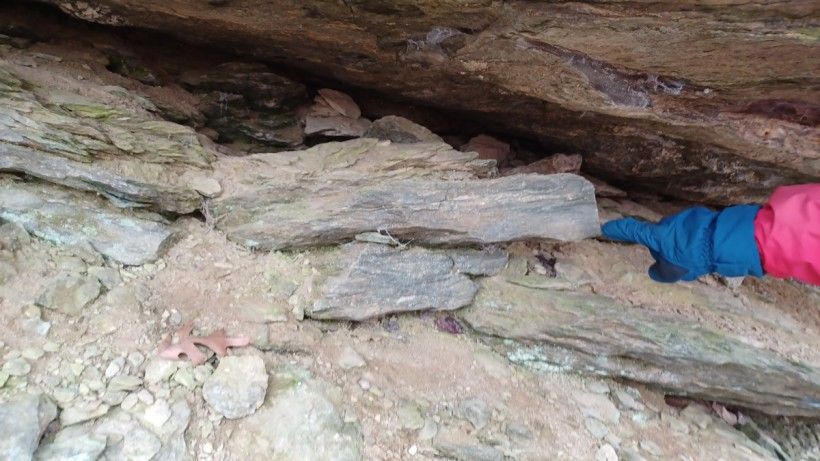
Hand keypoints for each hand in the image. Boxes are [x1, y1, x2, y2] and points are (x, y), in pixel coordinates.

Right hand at [601, 205, 762, 282]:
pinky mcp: (699, 216)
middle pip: (660, 237)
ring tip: (698, 258)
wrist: (723, 241)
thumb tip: (653, 270)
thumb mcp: (673, 271)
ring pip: (677, 234)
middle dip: (666, 248)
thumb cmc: (692, 257)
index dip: (619, 230)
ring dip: (683, 244)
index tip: (606, 227)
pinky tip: (706, 249)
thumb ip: (660, 272)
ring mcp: (683, 218)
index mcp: (656, 235)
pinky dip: (695, 239)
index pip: (632, 231)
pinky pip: (692, 230)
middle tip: (680, 263)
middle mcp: (666, 223)